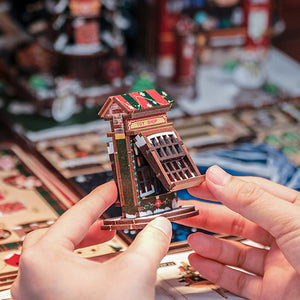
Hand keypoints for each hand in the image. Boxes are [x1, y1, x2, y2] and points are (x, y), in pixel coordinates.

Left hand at [11, 182, 171, 299]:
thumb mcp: (135, 273)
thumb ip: (151, 240)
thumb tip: (159, 226)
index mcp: (43, 261)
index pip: (76, 214)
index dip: (99, 198)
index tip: (112, 189)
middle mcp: (32, 278)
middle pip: (61, 233)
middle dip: (90, 223)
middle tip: (109, 218)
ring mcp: (37, 296)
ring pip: (60, 255)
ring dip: (88, 244)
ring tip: (109, 240)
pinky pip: (63, 275)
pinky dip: (84, 265)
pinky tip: (105, 270)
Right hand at [178, 165, 299, 298]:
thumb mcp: (292, 221)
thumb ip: (251, 199)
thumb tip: (217, 176)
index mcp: (292, 212)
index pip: (248, 192)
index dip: (221, 186)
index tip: (198, 184)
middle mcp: (284, 236)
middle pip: (237, 221)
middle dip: (210, 215)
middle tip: (187, 210)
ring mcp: (278, 265)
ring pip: (235, 250)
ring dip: (210, 243)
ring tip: (191, 236)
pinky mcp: (272, 292)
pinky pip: (238, 278)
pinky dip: (216, 270)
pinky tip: (200, 260)